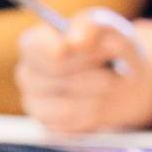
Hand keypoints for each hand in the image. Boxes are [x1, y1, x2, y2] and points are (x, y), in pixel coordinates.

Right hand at [16, 9, 151, 133]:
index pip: (34, 46)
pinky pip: (70, 125)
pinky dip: (93, 116)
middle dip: (90, 70)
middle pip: (55, 72)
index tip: (77, 47)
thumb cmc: (110, 50)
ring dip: (96, 95)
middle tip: (111, 68)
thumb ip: (92, 26)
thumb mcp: (109, 29)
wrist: (125, 82)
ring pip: (64, 103)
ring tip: (109, 85)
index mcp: (34, 44)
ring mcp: (34, 102)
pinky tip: (100, 104)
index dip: (56, 47)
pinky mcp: (48, 126)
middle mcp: (27, 73)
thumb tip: (75, 39)